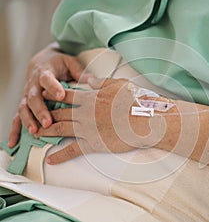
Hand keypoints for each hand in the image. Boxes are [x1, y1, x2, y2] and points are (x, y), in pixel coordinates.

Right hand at [8, 43, 91, 146]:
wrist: (41, 63)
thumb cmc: (59, 64)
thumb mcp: (70, 63)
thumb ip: (79, 71)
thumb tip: (92, 80)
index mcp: (45, 73)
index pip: (47, 79)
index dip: (53, 87)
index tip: (61, 96)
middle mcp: (33, 85)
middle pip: (33, 97)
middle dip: (40, 110)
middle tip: (48, 122)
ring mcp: (27, 96)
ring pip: (24, 108)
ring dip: (28, 121)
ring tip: (35, 132)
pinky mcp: (25, 105)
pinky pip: (17, 117)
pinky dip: (15, 130)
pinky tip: (15, 142)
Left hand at [36, 78, 158, 163]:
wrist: (144, 119)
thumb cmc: (134, 101)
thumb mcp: (118, 84)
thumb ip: (101, 82)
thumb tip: (89, 80)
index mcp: (90, 97)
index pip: (67, 95)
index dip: (53, 94)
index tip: (43, 95)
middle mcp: (84, 112)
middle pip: (59, 112)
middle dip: (45, 114)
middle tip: (35, 117)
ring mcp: (87, 129)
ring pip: (60, 129)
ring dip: (46, 131)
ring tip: (35, 134)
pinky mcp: (93, 144)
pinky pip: (72, 150)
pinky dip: (60, 155)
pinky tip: (51, 159)